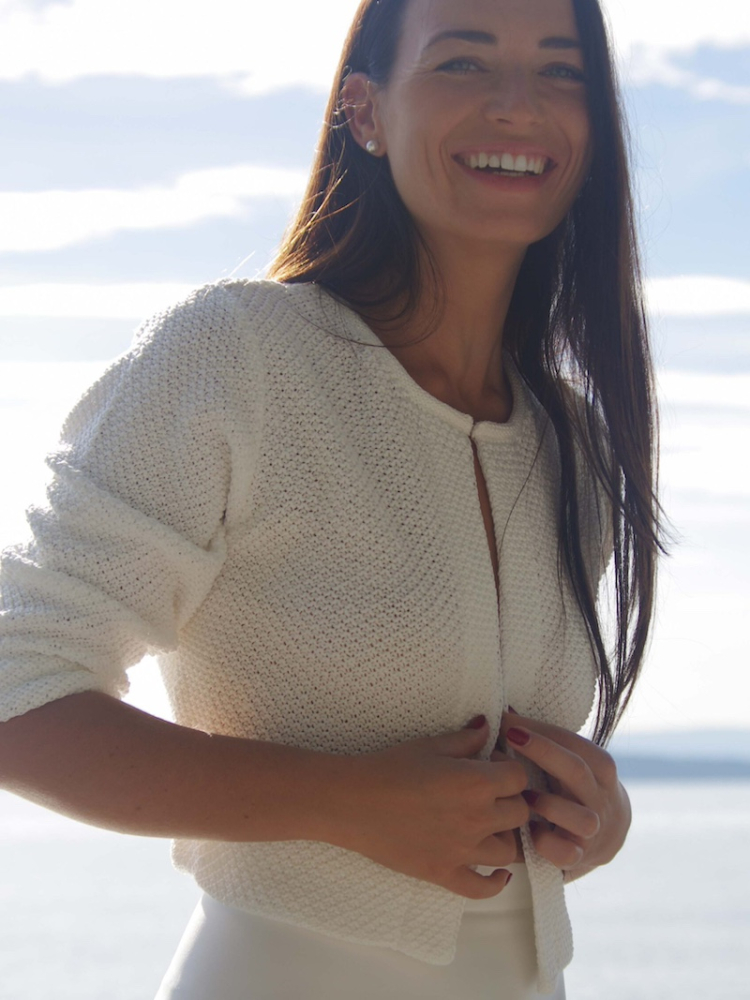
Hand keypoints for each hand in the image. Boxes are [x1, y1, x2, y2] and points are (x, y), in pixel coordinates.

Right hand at [327, 718, 529, 899]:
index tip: (494, 765)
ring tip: (491, 826)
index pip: (519, 777)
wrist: (352, 802)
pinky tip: (498, 874)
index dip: (509, 768)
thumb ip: (465, 738)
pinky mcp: (444, 874)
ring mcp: (462, 851)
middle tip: (491, 793)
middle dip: (511, 798)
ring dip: (505, 836)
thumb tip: (488, 726)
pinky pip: (482, 889)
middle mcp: (477, 818)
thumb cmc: (388, 768)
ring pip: (509, 850)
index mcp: (476, 782)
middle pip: (520, 812)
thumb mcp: (430, 745)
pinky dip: (495, 884)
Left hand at [497, 711, 631, 882]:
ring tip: (524, 796)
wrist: (606, 838)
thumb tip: (505, 713)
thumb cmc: (574, 790)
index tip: (507, 720)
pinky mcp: (581, 859)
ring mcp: (594, 832)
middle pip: (579, 772)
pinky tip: (530, 832)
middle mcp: (603, 799)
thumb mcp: (570, 764)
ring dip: (550, 805)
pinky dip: (548, 844)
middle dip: (544, 752)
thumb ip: (545, 744)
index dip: (542, 730)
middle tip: (510, 737)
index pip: (576, 744)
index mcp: (601, 769)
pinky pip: (568, 855)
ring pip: (583, 819)